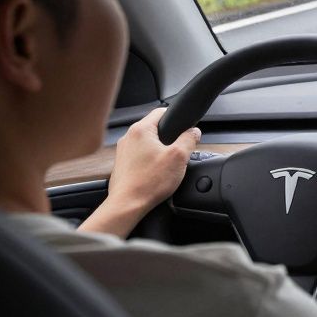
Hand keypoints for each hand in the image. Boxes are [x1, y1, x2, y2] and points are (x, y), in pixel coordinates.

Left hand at [80, 107, 200, 236]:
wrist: (127, 204)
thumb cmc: (149, 182)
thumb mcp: (179, 157)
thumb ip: (189, 139)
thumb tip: (194, 131)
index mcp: (141, 130)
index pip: (161, 111)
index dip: (176, 117)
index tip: (184, 126)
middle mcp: (128, 137)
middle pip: (154, 128)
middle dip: (169, 137)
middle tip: (178, 151)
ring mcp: (122, 151)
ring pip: (147, 143)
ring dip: (158, 150)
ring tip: (166, 165)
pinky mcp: (121, 164)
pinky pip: (140, 156)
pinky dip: (149, 161)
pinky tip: (155, 173)